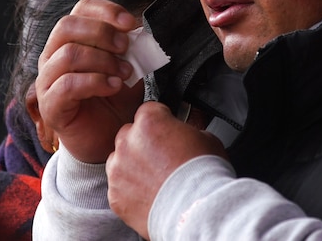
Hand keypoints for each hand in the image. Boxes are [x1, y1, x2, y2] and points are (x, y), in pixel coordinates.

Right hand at [36, 0, 143, 162]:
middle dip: (102, 33)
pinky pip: (67, 84)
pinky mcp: (50, 105)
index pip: (81, 9)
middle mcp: (53, 55)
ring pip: (68, 54)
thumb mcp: (129, 66)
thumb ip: (133, 48)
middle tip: (126, 47)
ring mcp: (47, 80)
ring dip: (103, 60)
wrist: (108, 138)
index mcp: (72, 39)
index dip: (106, 10)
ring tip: (125, 72)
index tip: (132, 24)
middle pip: (67, 26)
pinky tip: (114, 86)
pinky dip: (96, 82)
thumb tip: (141, 31)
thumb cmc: (115, 99)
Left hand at [106, 102, 226, 238]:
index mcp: (150, 122)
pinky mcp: (115, 196)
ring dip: (133, 166)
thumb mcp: (206, 138)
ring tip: (156, 179)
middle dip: (143, 143)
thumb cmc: (204, 175)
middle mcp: (128, 142)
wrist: (197, 211)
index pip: (148, 111)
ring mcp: (118, 170)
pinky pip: (119, 187)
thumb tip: (184, 135)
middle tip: (163, 157)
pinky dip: (131, 190)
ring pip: (119, 161)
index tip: (167, 130)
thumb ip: (186, 131)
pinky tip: (151, 195)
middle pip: (130, 135)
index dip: (160, 120)